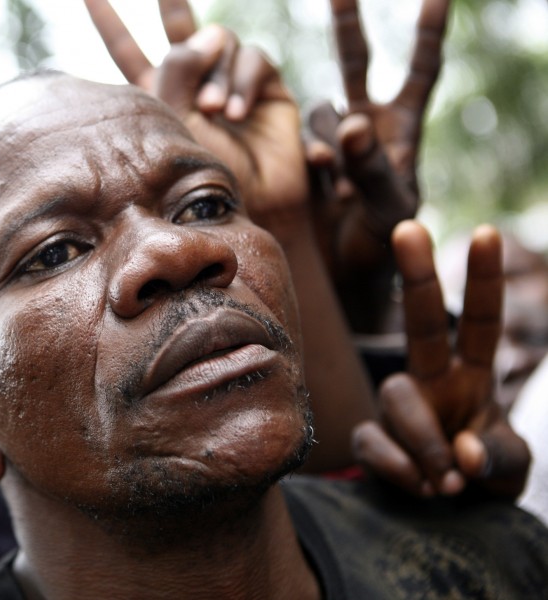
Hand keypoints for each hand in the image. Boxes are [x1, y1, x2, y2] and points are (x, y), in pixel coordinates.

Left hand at [85, 0, 305, 225]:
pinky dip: (242, 80)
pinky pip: (253, 57)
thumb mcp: (176, 124)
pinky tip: (234, 112)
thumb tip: (200, 36)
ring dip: (214, 72)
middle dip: (169, 2)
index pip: (128, 49)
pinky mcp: (266, 84)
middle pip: (179, 27)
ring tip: (211, 111)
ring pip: (219, 39)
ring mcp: (231, 80)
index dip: (109, 22)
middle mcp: (195, 81)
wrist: (253, 204)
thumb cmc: (205, 176)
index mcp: (159, 92)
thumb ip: (177, 73)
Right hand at [304, 0, 449, 303]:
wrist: (351, 271)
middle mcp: (369, 124)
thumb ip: (374, 164)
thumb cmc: (388, 241)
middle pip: (357, 63)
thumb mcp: (392, 205)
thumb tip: (351, 122)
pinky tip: (321, 180)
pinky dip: (308, 154)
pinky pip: (302, 139)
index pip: (421, 70)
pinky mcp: (310, 160)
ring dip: (322, 137)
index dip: (428, 32)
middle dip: (348, 25)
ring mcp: (336, 141)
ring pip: (319, 111)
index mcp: (404, 127)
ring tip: (335, 178)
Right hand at [352, 221, 530, 498]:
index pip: (479, 322)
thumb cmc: (484, 478)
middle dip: (418, 275)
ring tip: (446, 482)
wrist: (449, 517)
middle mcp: (431, 381)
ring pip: (398, 397)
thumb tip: (463, 454)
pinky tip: (421, 487)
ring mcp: (397, 408)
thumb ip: (499, 458)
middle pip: (421, 323)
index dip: (482, 279)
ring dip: (425, 440)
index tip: (486, 231)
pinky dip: (400, 468)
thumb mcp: (510, 470)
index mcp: (473, 377)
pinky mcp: (372, 439)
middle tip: (409, 227)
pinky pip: (374, 441)